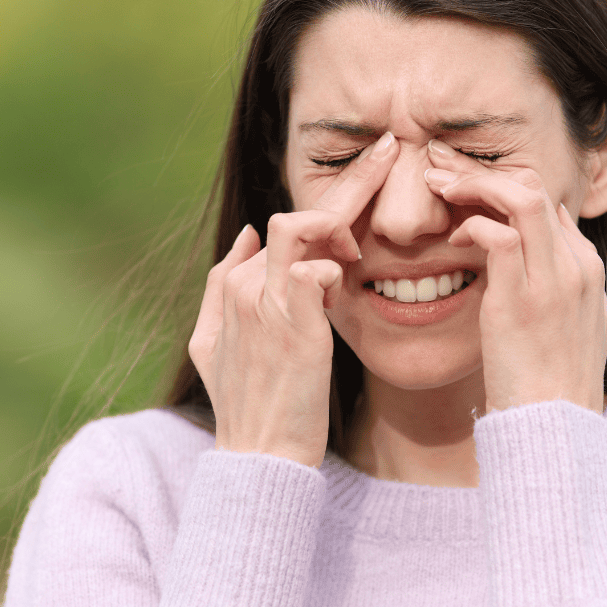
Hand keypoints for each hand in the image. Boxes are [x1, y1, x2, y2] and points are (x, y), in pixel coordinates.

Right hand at [188, 132, 397, 466]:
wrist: (259, 457)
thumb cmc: (249, 407)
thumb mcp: (214, 345)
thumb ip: (223, 285)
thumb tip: (249, 232)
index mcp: (234, 285)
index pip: (285, 227)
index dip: (329, 210)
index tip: (367, 185)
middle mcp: (244, 285)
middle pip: (297, 214)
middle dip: (352, 178)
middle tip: (392, 150)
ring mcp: (264, 302)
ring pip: (301, 227)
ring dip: (341, 222)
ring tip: (366, 244)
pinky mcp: (291, 322)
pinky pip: (315, 269)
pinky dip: (336, 270)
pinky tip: (350, 282)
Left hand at [423, 140, 606, 414]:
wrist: (556, 428)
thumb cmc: (550, 385)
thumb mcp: (571, 328)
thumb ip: (558, 289)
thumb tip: (537, 260)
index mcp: (587, 270)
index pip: (548, 201)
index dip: (503, 187)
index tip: (466, 187)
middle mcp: (577, 266)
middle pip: (536, 186)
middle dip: (484, 171)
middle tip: (442, 171)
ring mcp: (553, 281)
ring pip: (521, 197)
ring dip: (474, 184)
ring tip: (440, 187)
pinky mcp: (521, 300)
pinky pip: (496, 236)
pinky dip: (470, 226)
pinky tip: (452, 240)